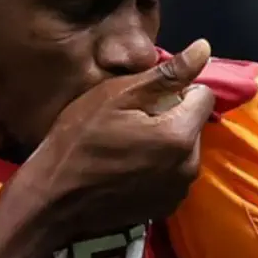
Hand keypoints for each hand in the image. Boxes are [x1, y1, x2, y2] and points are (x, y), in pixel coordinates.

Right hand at [13, 39, 217, 242]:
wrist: (53, 199)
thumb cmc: (79, 139)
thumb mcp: (117, 95)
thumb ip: (167, 74)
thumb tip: (204, 48)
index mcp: (180, 134)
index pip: (203, 95)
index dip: (175, 90)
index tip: (143, 98)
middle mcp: (189, 166)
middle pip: (194, 125)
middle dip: (171, 118)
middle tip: (130, 121)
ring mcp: (177, 192)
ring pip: (183, 151)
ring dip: (165, 144)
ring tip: (127, 146)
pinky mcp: (164, 208)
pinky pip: (172, 176)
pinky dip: (157, 169)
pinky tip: (126, 170)